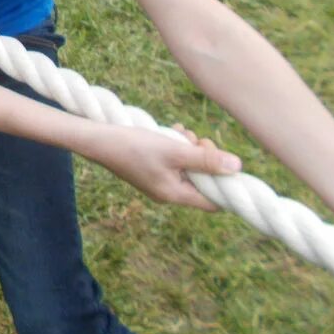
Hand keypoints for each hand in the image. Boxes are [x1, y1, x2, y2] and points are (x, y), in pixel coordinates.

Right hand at [92, 124, 240, 211]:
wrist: (96, 140)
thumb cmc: (133, 146)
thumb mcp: (173, 150)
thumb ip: (205, 160)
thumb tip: (237, 167)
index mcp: (175, 195)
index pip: (214, 201)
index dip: (224, 182)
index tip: (223, 159)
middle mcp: (169, 193)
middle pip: (203, 181)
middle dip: (206, 158)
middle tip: (198, 140)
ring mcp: (159, 181)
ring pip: (189, 168)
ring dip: (191, 149)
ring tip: (182, 132)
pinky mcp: (151, 169)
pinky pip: (175, 162)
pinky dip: (178, 147)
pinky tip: (172, 131)